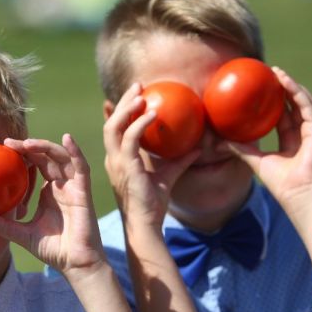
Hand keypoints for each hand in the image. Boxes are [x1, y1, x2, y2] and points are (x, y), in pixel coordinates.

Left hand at [0, 134, 103, 277]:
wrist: (74, 264)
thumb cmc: (53, 250)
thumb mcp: (21, 234)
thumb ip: (2, 225)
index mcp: (49, 192)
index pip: (36, 165)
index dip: (22, 154)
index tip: (3, 148)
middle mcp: (62, 185)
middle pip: (46, 157)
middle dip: (29, 147)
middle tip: (8, 143)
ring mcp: (73, 187)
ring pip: (61, 157)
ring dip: (45, 146)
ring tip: (26, 143)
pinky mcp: (83, 191)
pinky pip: (81, 167)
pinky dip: (75, 151)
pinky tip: (66, 138)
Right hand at [103, 83, 199, 228]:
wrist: (146, 225)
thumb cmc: (153, 204)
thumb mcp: (168, 176)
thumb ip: (180, 160)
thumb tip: (200, 147)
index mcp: (118, 159)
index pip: (115, 129)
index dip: (121, 110)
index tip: (135, 94)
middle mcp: (113, 158)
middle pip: (111, 122)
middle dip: (122, 101)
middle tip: (138, 86)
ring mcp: (117, 162)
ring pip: (113, 126)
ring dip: (126, 108)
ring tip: (141, 94)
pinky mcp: (126, 167)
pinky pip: (130, 139)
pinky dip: (140, 123)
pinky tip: (154, 113)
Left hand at [221, 67, 311, 220]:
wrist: (298, 193)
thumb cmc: (279, 183)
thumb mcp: (256, 160)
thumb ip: (241, 149)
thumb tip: (220, 142)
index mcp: (290, 141)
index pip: (283, 116)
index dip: (273, 101)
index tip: (262, 88)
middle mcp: (303, 133)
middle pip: (293, 104)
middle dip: (282, 87)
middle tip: (268, 73)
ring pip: (302, 101)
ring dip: (290, 85)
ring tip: (277, 72)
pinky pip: (307, 105)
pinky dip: (297, 92)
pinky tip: (286, 81)